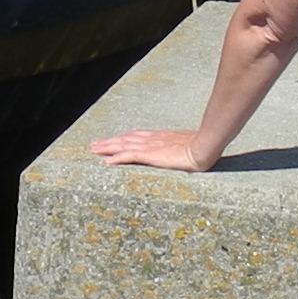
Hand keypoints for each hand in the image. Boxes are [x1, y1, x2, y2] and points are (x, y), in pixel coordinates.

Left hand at [89, 127, 220, 171]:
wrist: (204, 147)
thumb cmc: (201, 147)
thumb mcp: (188, 146)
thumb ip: (181, 149)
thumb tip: (184, 154)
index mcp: (160, 137)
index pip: (136, 136)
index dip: (123, 138)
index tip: (113, 140)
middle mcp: (152, 139)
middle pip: (125, 139)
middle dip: (109, 142)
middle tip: (94, 144)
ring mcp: (150, 146)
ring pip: (122, 146)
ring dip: (107, 148)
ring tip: (93, 150)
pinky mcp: (150, 155)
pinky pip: (129, 156)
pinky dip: (117, 158)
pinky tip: (107, 162)